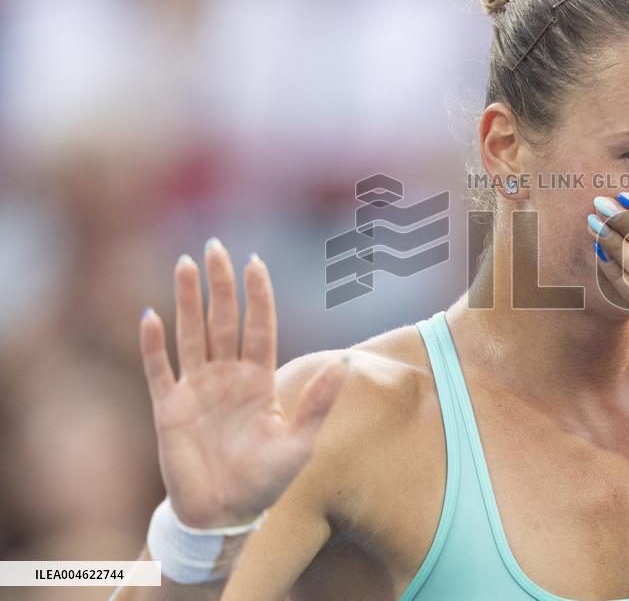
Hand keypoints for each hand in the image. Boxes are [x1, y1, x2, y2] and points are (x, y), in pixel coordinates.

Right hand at [138, 239, 347, 527]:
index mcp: (258, 379)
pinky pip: (158, 369)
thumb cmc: (266, 480)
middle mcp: (227, 376)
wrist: (225, 514)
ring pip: (191, 333)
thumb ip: (318, 402)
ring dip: (187, 300)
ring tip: (185, 263)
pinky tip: (150, 315)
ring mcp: (196, 389)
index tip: (255, 261)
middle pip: (222, 320)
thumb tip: (346, 362)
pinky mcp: (169, 408)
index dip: (257, 295)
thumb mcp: (299, 442)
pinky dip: (153, 344)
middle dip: (219, 284)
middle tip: (215, 246)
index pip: (259, 326)